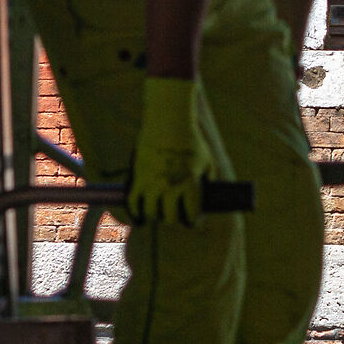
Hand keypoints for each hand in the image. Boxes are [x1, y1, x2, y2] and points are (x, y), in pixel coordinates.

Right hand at [126, 77, 207, 225]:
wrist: (168, 121)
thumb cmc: (191, 141)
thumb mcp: (207, 160)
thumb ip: (209, 180)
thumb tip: (209, 197)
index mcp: (190, 184)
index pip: (191, 214)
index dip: (192, 221)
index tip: (190, 221)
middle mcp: (171, 187)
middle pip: (170, 218)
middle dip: (173, 219)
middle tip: (173, 215)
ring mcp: (153, 183)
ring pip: (151, 213)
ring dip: (155, 216)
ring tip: (158, 213)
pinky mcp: (138, 177)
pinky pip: (133, 203)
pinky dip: (136, 213)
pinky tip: (140, 218)